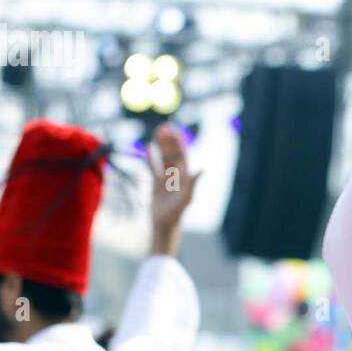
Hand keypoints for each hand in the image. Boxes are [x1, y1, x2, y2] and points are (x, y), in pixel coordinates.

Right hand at [148, 124, 200, 255]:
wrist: (164, 224)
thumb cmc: (176, 213)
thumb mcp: (186, 199)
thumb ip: (193, 184)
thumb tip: (203, 170)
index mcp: (184, 177)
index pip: (181, 156)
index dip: (178, 143)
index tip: (175, 131)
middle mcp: (176, 176)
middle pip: (172, 154)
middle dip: (169, 141)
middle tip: (164, 126)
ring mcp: (166, 179)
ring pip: (163, 158)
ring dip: (161, 146)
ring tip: (157, 132)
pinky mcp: (156, 184)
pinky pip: (153, 167)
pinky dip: (151, 157)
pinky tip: (148, 147)